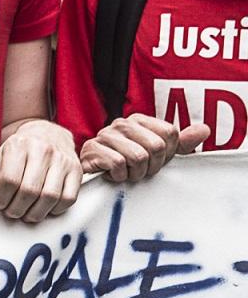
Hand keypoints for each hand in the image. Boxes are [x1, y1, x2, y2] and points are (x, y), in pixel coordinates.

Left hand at [0, 119, 80, 221]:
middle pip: (29, 190)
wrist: (49, 133)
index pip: (9, 179)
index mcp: (19, 146)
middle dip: (17, 208)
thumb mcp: (1, 158)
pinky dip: (55, 210)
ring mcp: (62, 160)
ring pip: (50, 197)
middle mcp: (43, 150)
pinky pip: (68, 198)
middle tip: (11, 212)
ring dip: (36, 213)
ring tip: (27, 214)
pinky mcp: (76, 171)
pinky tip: (45, 209)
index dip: (1, 198)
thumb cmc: (21, 149)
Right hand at [81, 115, 210, 183]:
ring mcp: (105, 135)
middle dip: (152, 166)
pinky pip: (118, 164)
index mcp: (140, 120)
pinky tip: (113, 175)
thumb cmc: (129, 165)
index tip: (155, 161)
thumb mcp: (159, 155)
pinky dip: (120, 176)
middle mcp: (122, 123)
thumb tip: (205, 129)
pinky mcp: (91, 149)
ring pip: (138, 156)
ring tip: (127, 174)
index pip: (170, 133)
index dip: (168, 154)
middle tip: (140, 170)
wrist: (94, 176)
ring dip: (136, 174)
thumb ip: (181, 142)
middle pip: (156, 146)